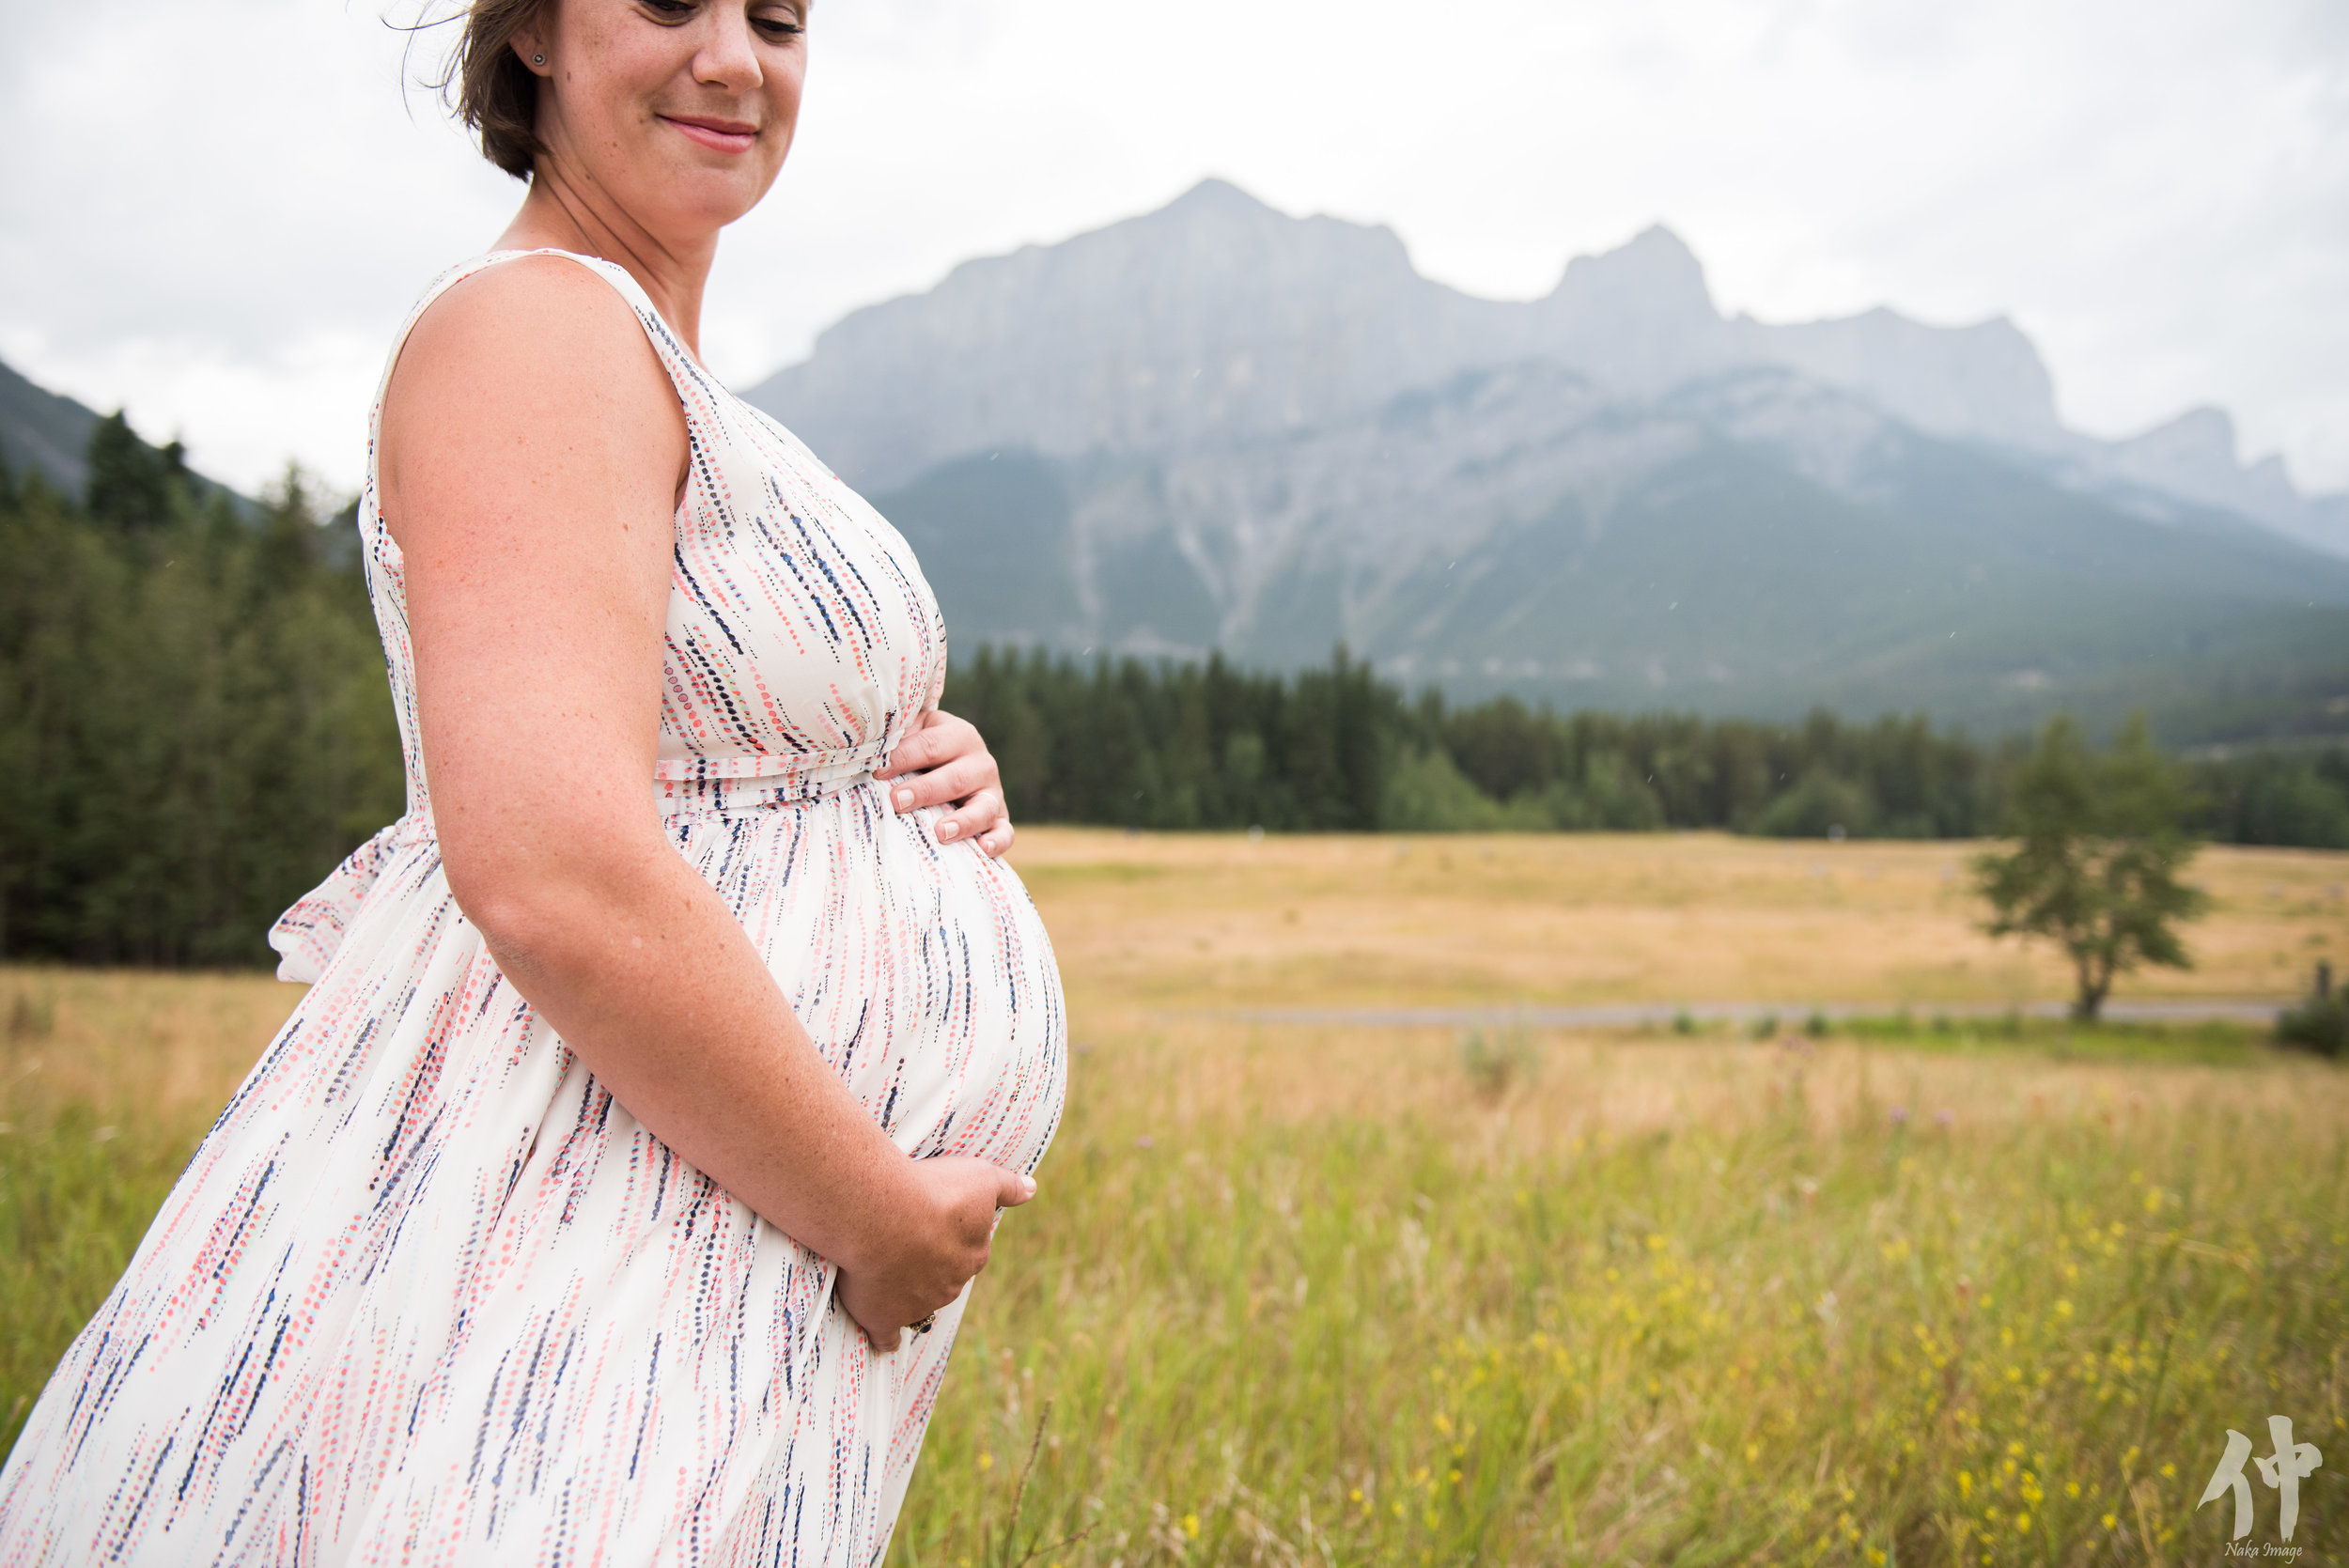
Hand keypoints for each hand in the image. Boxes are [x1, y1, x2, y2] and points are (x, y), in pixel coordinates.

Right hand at [835, 1157, 1036, 1351]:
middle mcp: (950, 1286)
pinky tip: (884, 1338)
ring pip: (915, 1302)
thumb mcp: (980, 1178)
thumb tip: (1031, 1189)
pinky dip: (885, 1337)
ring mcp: (918, 1305)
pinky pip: (887, 1336)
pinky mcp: (884, 1318)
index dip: (951, 1238)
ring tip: (881, 1265)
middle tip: (903, 1239)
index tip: (934, 1224)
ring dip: (902, 1290)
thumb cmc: (934, 1192)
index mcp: (974, 1256)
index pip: (969, 1251)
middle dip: (928, 1264)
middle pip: (942, 1278)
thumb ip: (1007, 1186)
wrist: (887, 1214)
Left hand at [875, 708, 1014, 855]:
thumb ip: (897, 739)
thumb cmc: (922, 751)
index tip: (877, 771)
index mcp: (958, 735)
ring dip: (962, 821)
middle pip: (953, 779)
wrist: (954, 763)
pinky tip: (982, 849)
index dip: (902, 758)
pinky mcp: (1000, 819)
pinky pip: (1005, 832)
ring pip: (983, 807)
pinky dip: (997, 841)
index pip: (929, 746)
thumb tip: (867, 752)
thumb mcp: (913, 734)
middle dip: (924, 791)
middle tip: (897, 802)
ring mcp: (993, 792)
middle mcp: (980, 763)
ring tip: (940, 833)